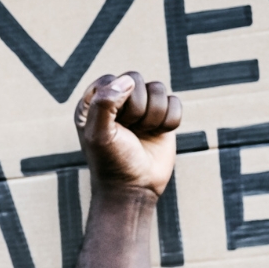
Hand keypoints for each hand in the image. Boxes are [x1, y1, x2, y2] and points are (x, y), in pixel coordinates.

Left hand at [74, 72, 181, 196]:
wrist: (135, 188)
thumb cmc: (111, 162)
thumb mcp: (99, 135)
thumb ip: (105, 103)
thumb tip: (127, 80)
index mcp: (93, 102)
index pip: (110, 79)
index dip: (117, 99)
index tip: (115, 123)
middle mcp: (117, 101)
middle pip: (135, 79)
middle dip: (137, 108)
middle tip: (129, 130)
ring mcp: (141, 107)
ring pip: (158, 88)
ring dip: (153, 116)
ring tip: (142, 133)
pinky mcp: (162, 117)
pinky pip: (175, 102)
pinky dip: (169, 121)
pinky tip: (158, 134)